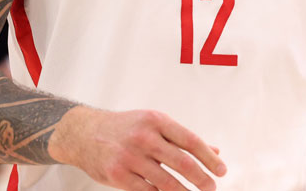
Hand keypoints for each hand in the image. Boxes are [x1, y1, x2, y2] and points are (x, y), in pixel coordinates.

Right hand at [49, 105, 226, 189]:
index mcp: (157, 120)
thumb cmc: (126, 128)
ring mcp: (129, 157)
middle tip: (212, 188)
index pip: (191, 141)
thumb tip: (215, 151)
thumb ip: (182, 138)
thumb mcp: (154, 124)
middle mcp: (144, 137)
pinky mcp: (117, 175)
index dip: (209, 158)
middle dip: (202, 178)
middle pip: (182, 162)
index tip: (222, 170)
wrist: (84, 133)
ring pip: (166, 181)